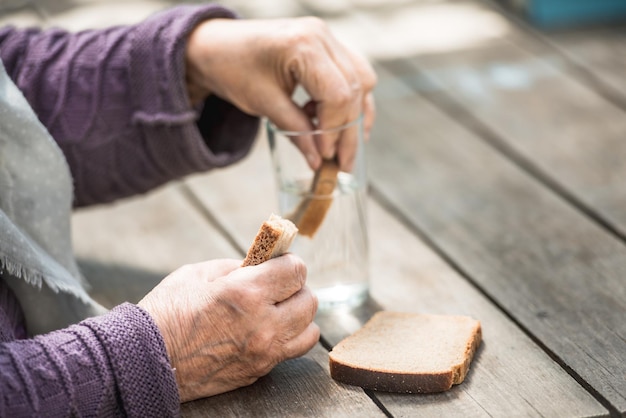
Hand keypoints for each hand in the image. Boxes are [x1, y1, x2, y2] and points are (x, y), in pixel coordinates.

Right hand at [138, 255, 318, 401]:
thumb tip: (261, 264)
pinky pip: (291, 352)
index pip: (296, 272)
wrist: (145, 361)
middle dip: (296, 288)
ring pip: (310, 331)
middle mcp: (262, 325)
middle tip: (279, 286)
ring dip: (298, 316)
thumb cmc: (166, 313)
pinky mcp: (258, 371)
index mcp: (246, 294)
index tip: (280, 263)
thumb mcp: (197, 274)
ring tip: (278, 310)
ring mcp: (263, 352)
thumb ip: (236, 267)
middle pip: (310, 301)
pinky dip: (287, 338)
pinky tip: (267, 330)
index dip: (290, 263)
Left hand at [185, 17, 376, 171]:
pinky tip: (337, 123)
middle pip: (354, 89)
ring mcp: (326, 37)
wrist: (216, 46)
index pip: (337, 95)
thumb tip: (318, 161)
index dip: (335, 130)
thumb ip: (295, 132)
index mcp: (303, 45)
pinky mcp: (327, 44)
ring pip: (362, 81)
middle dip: (349, 130)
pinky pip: (354, 73)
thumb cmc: (232, 69)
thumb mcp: (263, 104)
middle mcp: (321, 36)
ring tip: (341, 145)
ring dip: (355, 115)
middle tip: (342, 163)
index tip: (326, 156)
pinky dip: (351, 100)